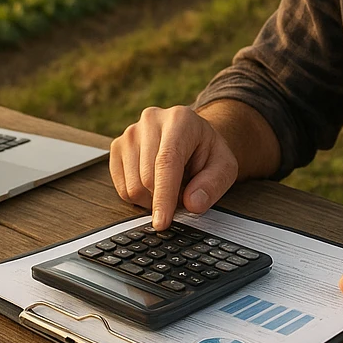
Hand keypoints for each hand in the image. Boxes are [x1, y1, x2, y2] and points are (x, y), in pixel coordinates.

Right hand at [110, 105, 238, 229]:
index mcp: (179, 120)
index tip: (162, 222)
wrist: (192, 136)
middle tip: (183, 193)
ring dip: (152, 199)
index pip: (166, 163)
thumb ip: (213, 185)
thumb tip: (192, 204)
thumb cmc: (207, 152)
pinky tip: (154, 184)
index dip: (163, 196)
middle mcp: (151, 121)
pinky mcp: (117, 146)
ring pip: (131, 187)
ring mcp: (130, 133)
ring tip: (171, 185)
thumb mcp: (224, 167)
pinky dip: (139, 197)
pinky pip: (121, 188)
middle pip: (146, 179)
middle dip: (165, 200)